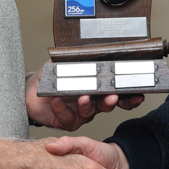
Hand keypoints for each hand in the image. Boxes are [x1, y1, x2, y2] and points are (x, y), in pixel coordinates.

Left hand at [26, 62, 144, 130]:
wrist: (31, 90)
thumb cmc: (50, 76)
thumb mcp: (66, 62)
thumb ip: (80, 57)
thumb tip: (94, 48)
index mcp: (95, 88)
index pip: (117, 93)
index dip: (129, 96)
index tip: (137, 95)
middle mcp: (91, 102)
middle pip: (107, 105)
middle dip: (112, 101)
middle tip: (113, 97)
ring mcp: (79, 113)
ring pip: (89, 113)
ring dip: (87, 105)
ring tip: (83, 97)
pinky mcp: (66, 121)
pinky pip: (68, 117)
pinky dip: (62, 108)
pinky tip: (57, 99)